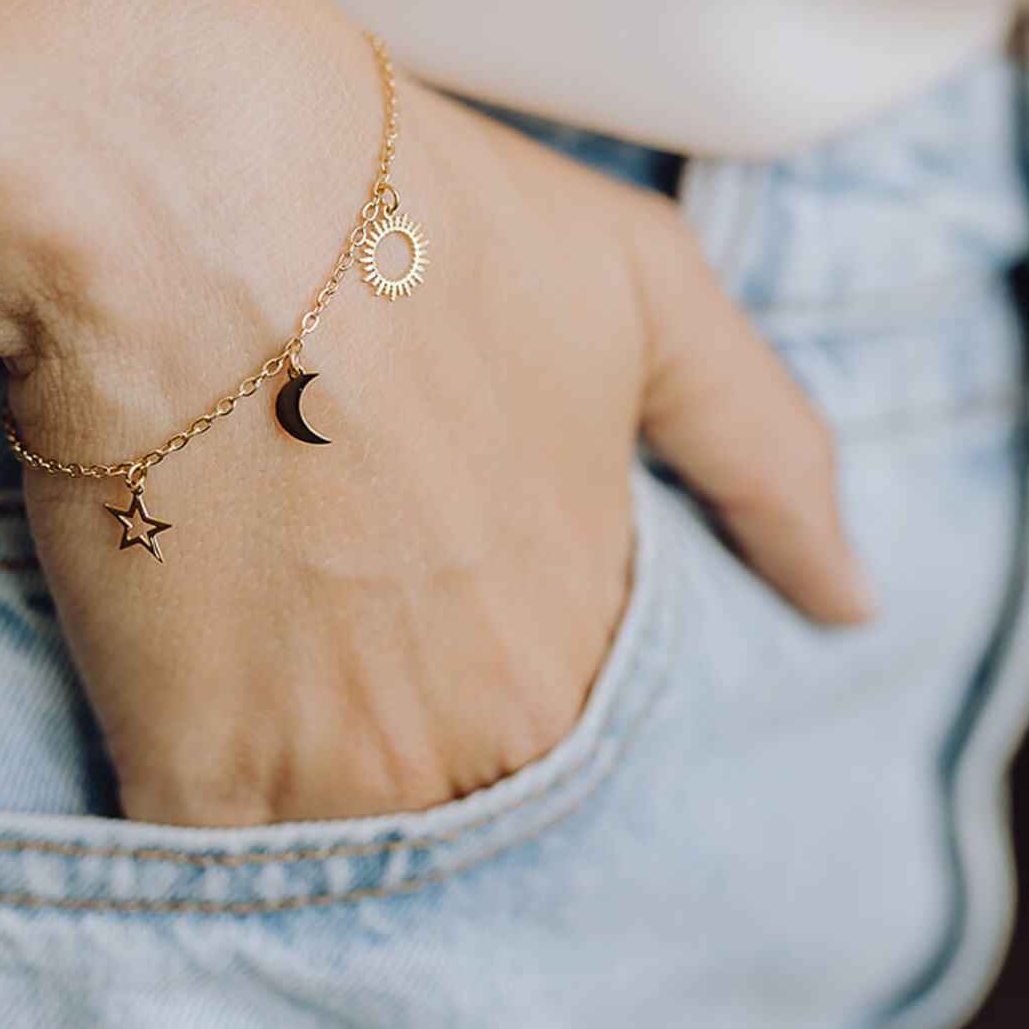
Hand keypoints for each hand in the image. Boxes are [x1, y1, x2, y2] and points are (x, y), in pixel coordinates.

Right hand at [0, 0, 869, 830]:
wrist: (190, 187)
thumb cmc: (422, 219)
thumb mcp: (648, 293)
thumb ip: (768, 452)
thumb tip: (853, 596)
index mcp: (589, 649)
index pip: (567, 734)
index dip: (490, 655)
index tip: (429, 585)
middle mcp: (481, 743)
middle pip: (448, 790)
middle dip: (401, 717)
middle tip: (331, 588)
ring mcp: (329, 775)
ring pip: (331, 824)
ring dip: (297, 758)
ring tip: (251, 615)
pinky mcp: (185, 771)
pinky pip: (203, 841)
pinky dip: (195, 773)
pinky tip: (175, 661)